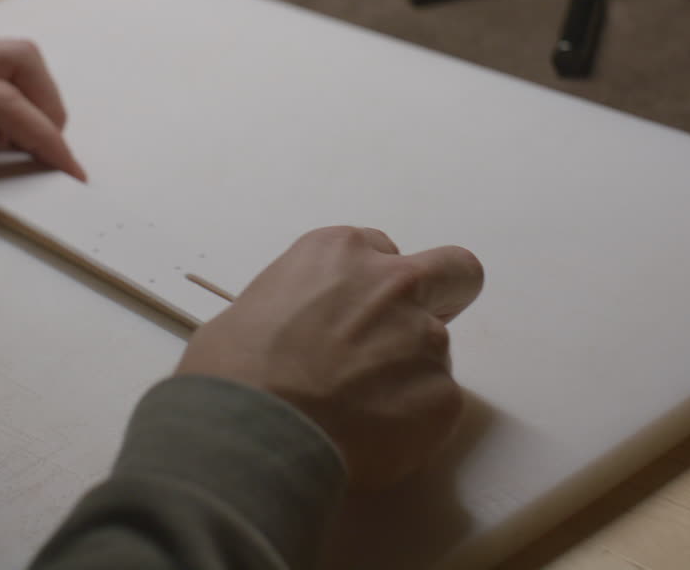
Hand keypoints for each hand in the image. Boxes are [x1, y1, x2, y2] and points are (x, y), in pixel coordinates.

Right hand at [177, 227, 482, 487]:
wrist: (251, 433)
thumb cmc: (234, 372)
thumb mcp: (254, 307)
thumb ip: (304, 305)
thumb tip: (305, 337)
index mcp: (340, 251)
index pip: (384, 252)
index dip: (372, 288)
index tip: (354, 318)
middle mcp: (392, 284)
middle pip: (455, 272)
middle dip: (444, 296)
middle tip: (405, 340)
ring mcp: (425, 338)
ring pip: (435, 353)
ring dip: (407, 377)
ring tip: (355, 414)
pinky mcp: (443, 395)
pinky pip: (437, 405)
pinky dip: (410, 423)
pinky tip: (366, 438)